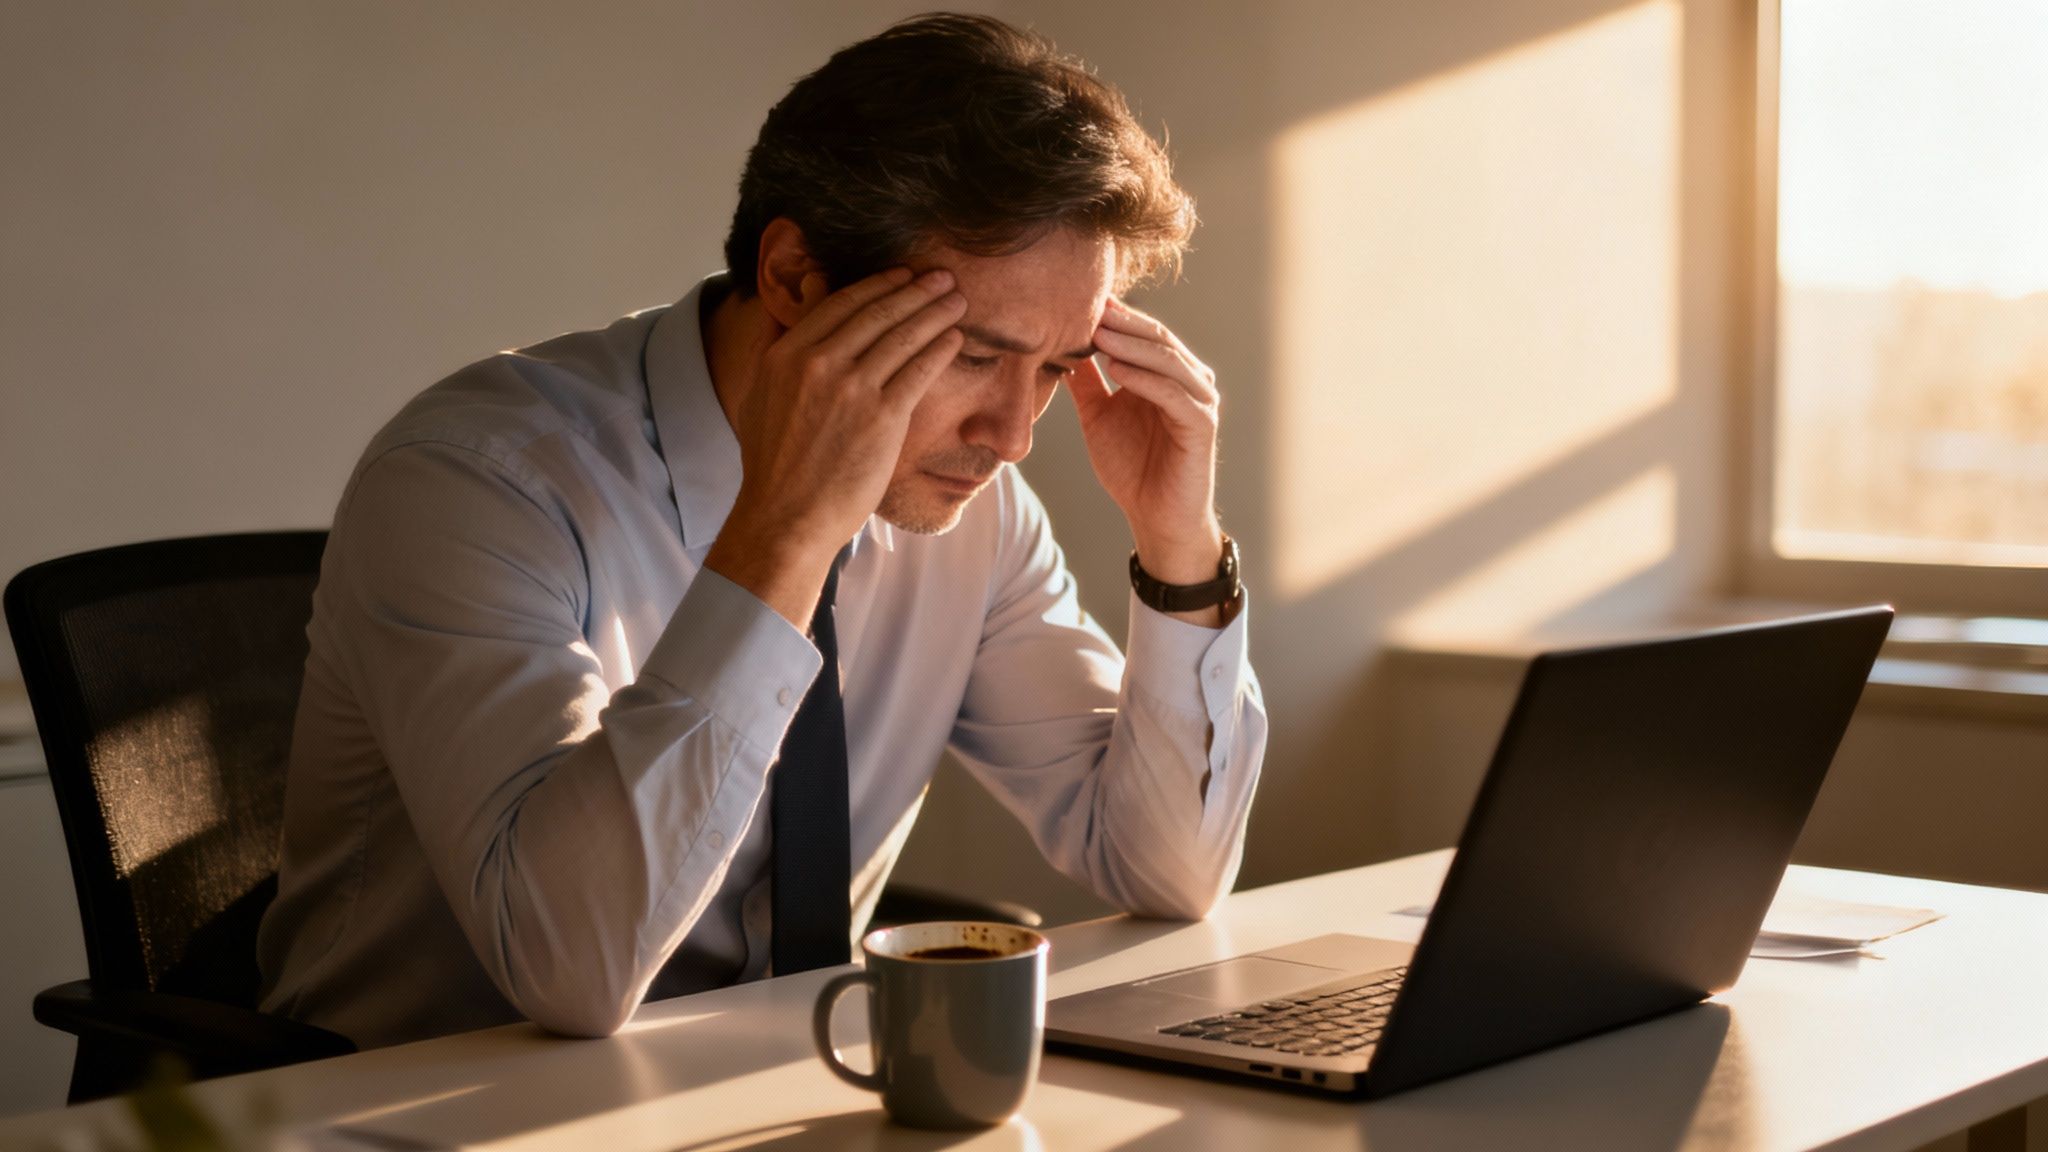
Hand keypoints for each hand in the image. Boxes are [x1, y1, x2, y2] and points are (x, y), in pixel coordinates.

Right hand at [707, 267, 965, 625]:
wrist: (787, 517)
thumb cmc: (774, 463)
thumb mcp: (760, 393)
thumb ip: (778, 343)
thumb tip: (799, 302)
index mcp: (787, 354)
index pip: (842, 303)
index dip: (879, 285)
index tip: (902, 275)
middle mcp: (818, 364)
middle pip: (878, 312)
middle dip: (916, 290)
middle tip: (942, 277)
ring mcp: (853, 390)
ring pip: (904, 336)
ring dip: (936, 312)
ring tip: (957, 300)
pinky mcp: (883, 418)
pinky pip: (920, 370)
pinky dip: (941, 349)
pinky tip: (955, 338)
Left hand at [1068, 298, 1224, 589]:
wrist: (1154, 518)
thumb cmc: (1131, 467)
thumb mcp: (1098, 416)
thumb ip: (1086, 382)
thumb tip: (1060, 347)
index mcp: (1167, 374)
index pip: (1142, 332)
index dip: (1114, 315)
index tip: (1077, 297)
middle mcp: (1189, 380)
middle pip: (1157, 339)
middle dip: (1122, 321)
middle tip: (1089, 303)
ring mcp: (1199, 401)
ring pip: (1167, 360)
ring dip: (1132, 344)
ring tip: (1098, 332)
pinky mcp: (1202, 426)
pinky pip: (1174, 395)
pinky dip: (1146, 379)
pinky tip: (1116, 368)